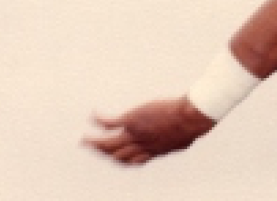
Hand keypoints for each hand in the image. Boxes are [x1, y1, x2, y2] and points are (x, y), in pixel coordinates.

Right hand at [82, 97, 214, 164]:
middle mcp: (141, 146)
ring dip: (94, 143)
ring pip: (108, 144)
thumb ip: (179, 140)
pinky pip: (109, 124)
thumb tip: (190, 137)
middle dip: (103, 154)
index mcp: (154, 151)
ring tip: (83, 139)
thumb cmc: (193, 124)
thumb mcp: (185, 138)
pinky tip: (93, 114)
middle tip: (93, 148)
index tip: (116, 158)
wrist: (190, 117)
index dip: (123, 161)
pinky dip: (98, 120)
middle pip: (117, 156)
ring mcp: (135, 134)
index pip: (133, 161)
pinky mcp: (131, 121)